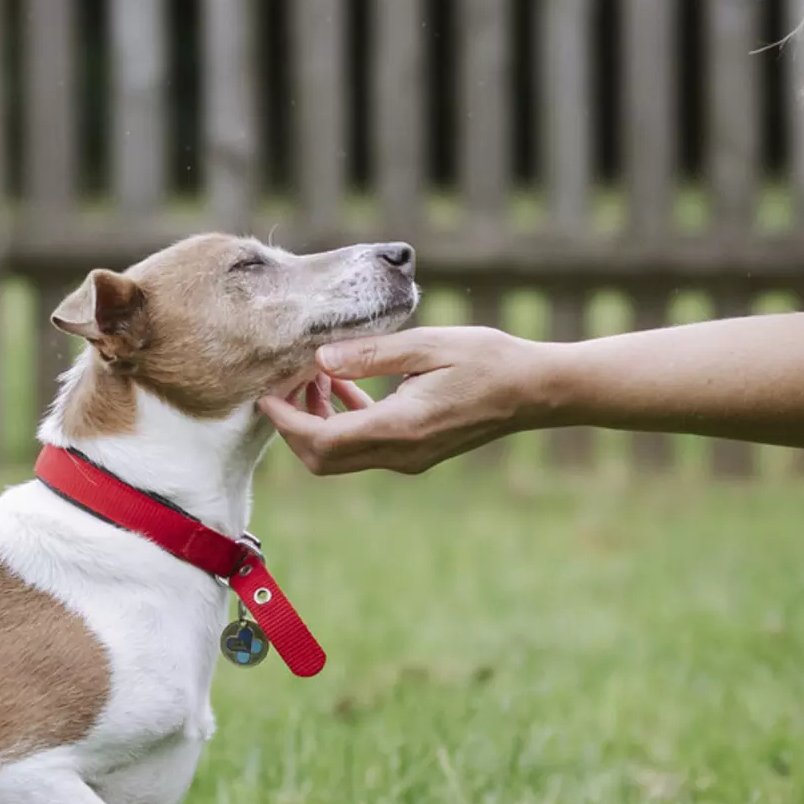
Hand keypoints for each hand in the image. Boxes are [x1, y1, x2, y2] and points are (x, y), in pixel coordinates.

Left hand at [256, 326, 545, 474]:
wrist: (536, 391)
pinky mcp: (417, 451)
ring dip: (318, 421)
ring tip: (316, 374)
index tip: (267, 392)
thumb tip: (321, 359)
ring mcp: (409, 458)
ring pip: (341, 455)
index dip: (286, 420)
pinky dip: (344, 420)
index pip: (322, 439)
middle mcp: (400, 453)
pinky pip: (365, 446)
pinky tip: (346, 383)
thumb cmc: (488, 360)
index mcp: (400, 427)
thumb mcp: (427, 345)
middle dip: (295, 424)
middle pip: (323, 458)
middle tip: (290, 380)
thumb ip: (370, 354)